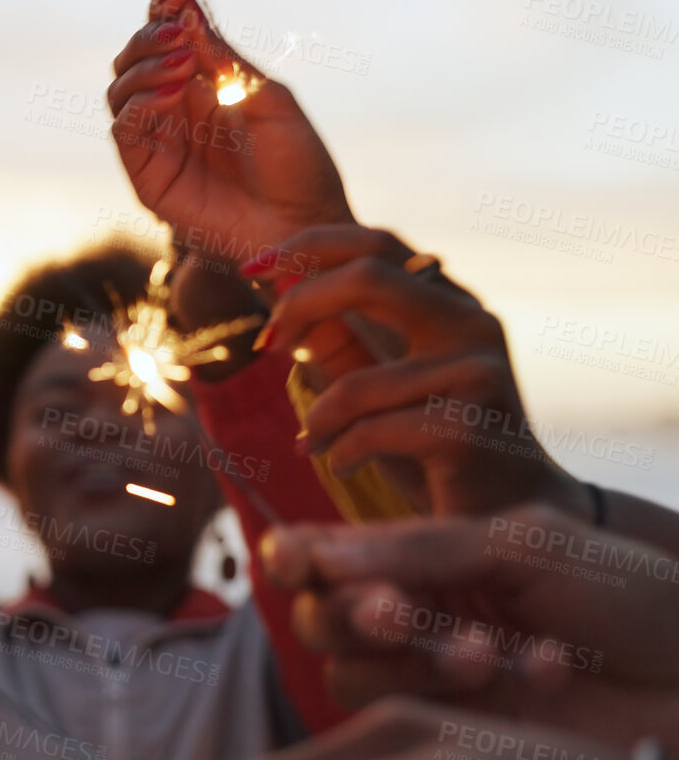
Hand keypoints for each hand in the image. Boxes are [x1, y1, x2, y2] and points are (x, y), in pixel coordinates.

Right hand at [108, 0, 352, 263]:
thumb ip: (222, 57)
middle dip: (149, 37)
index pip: (167, 42)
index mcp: (206, 89)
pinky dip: (139, 104)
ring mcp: (159, 145)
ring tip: (181, 64)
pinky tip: (171, 93)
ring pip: (120, 92)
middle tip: (178, 31)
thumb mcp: (267, 97)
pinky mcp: (148, 178)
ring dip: (143, 67)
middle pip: (134, 61)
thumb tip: (186, 6)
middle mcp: (175, 113)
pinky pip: (124, 131)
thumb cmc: (299, 166)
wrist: (306, 227)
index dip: (162, 14)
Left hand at [253, 225, 582, 515]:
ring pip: (356, 382)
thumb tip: (281, 288)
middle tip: (268, 344)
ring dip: (318, 419)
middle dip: (301, 304)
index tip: (254, 267)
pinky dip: (340, 452)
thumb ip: (340, 339)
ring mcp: (478, 372)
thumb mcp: (379, 386)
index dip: (309, 246)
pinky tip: (341, 466)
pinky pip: (370, 430)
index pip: (378, 244)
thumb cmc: (433, 448)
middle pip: (368, 276)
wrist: (505, 515)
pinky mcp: (469, 426)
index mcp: (452, 305)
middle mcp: (473, 324)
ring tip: (313, 441)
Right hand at [264, 505, 678, 747]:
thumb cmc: (631, 599)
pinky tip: (541, 672)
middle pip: (319, 616)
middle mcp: (419, 613)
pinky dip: (463, 692)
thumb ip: (419, 546)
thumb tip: (317, 556)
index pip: (332, 552)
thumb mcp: (527, 544)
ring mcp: (432, 677)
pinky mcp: (452, 734)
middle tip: (396, 612)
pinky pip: (405, 716)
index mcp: (432, 555)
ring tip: (485, 654)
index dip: (296, 555)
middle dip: (349, 612)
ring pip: (350, 674)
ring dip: (413, 658)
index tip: (296, 561)